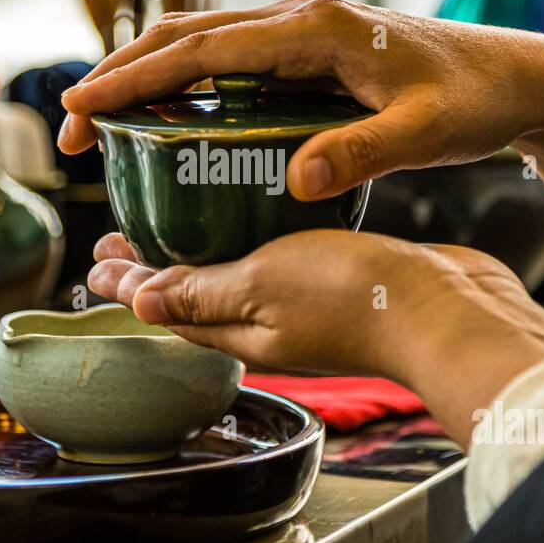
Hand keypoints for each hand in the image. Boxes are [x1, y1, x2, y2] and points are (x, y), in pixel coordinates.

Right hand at [59, 0, 543, 199]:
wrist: (510, 76)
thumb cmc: (470, 101)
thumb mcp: (425, 134)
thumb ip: (363, 153)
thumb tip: (297, 181)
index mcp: (315, 28)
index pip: (204, 48)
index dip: (135, 77)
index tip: (81, 109)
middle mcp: (297, 19)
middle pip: (184, 37)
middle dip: (118, 77)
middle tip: (70, 130)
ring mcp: (298, 31)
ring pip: (197, 43)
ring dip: (142, 77)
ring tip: (96, 126)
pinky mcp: (304, 51)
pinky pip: (224, 60)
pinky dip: (180, 83)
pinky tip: (163, 120)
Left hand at [88, 230, 543, 447]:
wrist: (447, 309)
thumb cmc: (354, 297)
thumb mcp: (262, 286)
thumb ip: (204, 291)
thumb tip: (140, 301)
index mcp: (242, 331)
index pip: (169, 307)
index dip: (130, 285)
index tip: (96, 262)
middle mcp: (268, 322)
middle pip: (196, 294)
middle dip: (156, 268)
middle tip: (120, 242)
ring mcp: (305, 302)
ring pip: (238, 276)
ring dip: (201, 252)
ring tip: (176, 223)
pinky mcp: (338, 277)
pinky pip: (279, 256)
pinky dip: (252, 236)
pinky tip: (258, 211)